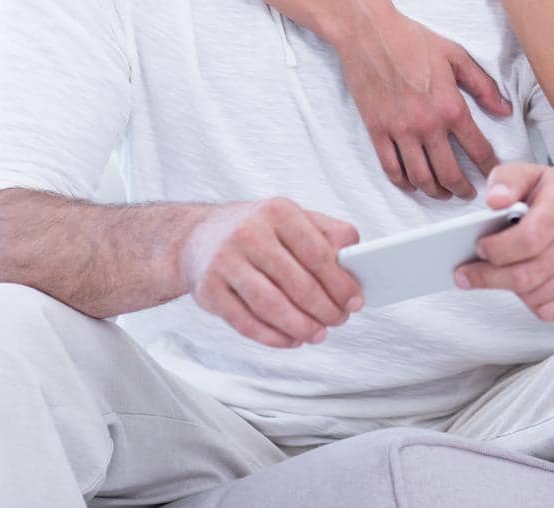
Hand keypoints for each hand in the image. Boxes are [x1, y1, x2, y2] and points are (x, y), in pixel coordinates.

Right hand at [180, 197, 364, 348]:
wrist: (197, 237)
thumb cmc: (257, 230)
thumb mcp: (293, 218)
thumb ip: (328, 232)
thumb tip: (356, 257)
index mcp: (277, 212)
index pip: (318, 253)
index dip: (341, 283)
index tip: (355, 302)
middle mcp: (248, 234)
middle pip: (297, 283)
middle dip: (324, 309)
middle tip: (339, 321)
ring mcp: (225, 262)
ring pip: (271, 306)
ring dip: (301, 327)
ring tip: (318, 334)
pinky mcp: (208, 291)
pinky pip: (246, 322)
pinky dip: (273, 337)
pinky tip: (292, 340)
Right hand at [335, 0, 511, 198]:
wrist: (369, 34)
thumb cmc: (413, 41)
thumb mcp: (456, 56)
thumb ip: (483, 86)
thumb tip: (504, 110)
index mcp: (450, 106)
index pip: (477, 148)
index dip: (489, 166)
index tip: (494, 173)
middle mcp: (426, 125)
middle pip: (448, 172)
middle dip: (463, 189)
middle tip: (469, 193)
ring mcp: (399, 131)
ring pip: (420, 177)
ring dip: (435, 191)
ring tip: (443, 193)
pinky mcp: (377, 131)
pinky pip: (391, 168)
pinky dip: (404, 182)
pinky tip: (413, 183)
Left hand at [453, 163, 553, 321]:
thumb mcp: (532, 174)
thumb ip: (507, 180)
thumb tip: (494, 200)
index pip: (528, 239)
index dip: (497, 250)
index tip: (479, 247)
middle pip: (527, 275)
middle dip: (490, 278)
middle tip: (468, 274)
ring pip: (537, 297)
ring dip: (511, 290)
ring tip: (502, 273)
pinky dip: (533, 304)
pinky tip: (528, 286)